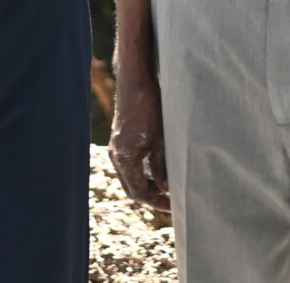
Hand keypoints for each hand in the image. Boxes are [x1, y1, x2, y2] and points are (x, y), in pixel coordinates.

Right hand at [109, 68, 171, 212]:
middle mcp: (116, 156)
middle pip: (131, 188)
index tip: (173, 206)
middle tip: (171, 201)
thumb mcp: (161, 139)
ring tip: (166, 188)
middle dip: (150, 197)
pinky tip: (157, 171)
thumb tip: (166, 188)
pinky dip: (141, 173)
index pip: (139, 192)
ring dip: (146, 185)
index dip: (157, 202)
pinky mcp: (119, 141)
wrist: (135, 82)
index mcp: (125, 159)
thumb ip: (162, 165)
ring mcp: (116, 148)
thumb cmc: (149, 108)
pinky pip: (128, 166)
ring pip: (129, 177)